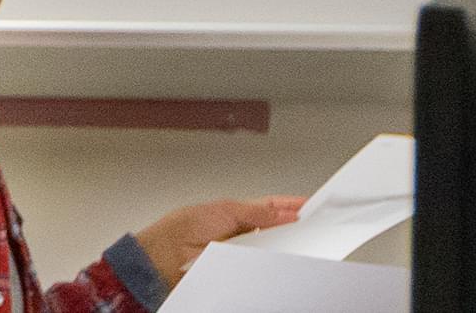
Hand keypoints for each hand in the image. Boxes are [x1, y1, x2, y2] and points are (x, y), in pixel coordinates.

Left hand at [134, 196, 304, 286]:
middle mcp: (240, 233)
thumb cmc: (180, 230)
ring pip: (271, 250)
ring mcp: (240, 252)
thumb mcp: (224, 211)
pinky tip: (279, 262)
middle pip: (276, 230)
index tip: (311, 206)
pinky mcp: (237, 270)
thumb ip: (256, 212)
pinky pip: (260, 267)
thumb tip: (284, 214)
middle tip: (313, 227)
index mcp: (236, 213)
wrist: (162, 257)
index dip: (291, 206)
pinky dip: (270, 264)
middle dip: (293, 229)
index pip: (271, 208)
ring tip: (300, 244)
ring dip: (284, 248)